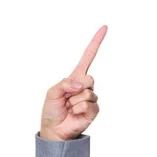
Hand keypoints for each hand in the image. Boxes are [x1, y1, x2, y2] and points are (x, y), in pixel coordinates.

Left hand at [39, 25, 106, 140]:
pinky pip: (88, 103)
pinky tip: (74, 113)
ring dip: (73, 100)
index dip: (95, 43)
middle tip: (67, 98)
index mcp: (75, 77)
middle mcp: (85, 85)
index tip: (104, 27)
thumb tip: (81, 83)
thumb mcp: (51, 92)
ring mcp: (91, 97)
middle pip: (89, 77)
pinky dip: (78, 108)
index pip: (87, 57)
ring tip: (69, 108)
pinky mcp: (94, 109)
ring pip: (87, 91)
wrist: (54, 129)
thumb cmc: (51, 110)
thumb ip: (64, 83)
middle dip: (75, 87)